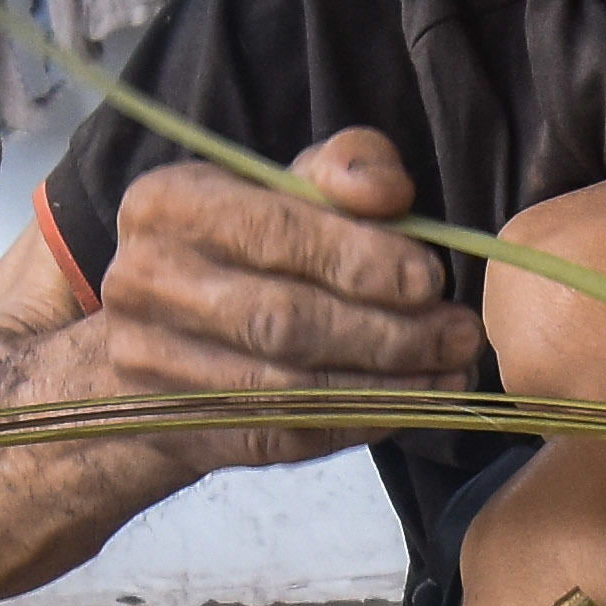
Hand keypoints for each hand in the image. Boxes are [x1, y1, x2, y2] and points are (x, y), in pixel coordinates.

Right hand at [83, 127, 482, 465]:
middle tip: (460, 333)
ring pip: (287, 388)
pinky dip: (355, 424)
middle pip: (282, 320)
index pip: (274, 232)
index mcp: (167, 205)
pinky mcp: (180, 429)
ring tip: (449, 372)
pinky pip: (282, 436)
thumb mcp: (282, 185)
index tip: (430, 278)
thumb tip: (388, 192)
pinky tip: (406, 406)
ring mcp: (153, 367)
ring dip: (385, 387)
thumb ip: (343, 169)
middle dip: (387, 332)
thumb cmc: (240, 247)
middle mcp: (146, 285)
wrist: (154, 335)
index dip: (359, 260)